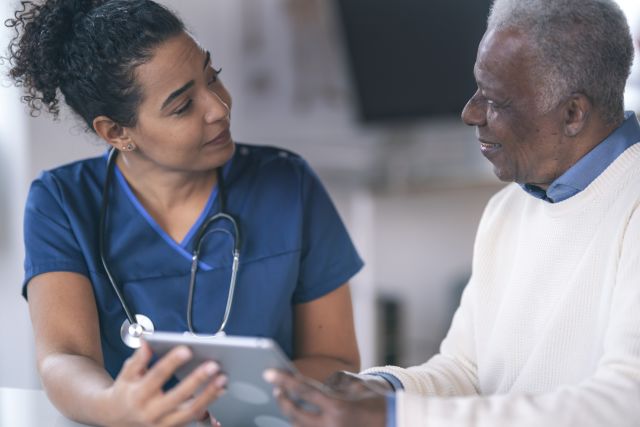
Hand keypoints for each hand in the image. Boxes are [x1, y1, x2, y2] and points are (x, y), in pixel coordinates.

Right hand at [104, 342, 226, 426]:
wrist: (116, 419)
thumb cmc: (125, 392)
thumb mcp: (126, 374)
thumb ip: (138, 359)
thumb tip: (147, 342)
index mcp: (138, 395)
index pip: (157, 376)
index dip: (171, 362)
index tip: (186, 349)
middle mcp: (151, 412)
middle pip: (177, 396)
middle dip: (196, 380)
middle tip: (213, 365)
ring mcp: (163, 423)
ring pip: (189, 411)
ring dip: (209, 395)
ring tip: (222, 378)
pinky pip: (194, 417)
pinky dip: (209, 404)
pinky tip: (220, 390)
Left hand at [264, 369, 386, 426]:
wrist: (393, 423)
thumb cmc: (376, 401)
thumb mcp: (356, 386)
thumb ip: (332, 384)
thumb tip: (310, 384)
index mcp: (338, 407)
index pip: (303, 390)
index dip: (284, 380)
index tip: (269, 373)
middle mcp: (331, 425)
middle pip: (294, 414)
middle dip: (283, 400)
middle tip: (276, 389)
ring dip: (290, 414)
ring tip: (286, 400)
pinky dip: (301, 423)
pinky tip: (298, 415)